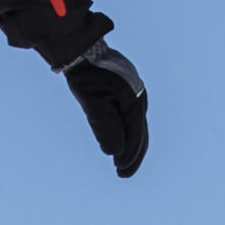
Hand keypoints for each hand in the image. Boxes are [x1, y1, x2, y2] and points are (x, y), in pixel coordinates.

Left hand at [62, 43, 152, 176]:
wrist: (84, 50)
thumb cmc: (87, 75)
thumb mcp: (92, 102)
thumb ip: (104, 127)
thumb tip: (114, 153)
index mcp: (134, 101)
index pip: (135, 136)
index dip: (128, 156)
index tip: (120, 171)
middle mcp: (139, 99)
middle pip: (141, 134)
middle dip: (133, 156)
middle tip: (123, 174)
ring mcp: (135, 95)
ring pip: (137, 128)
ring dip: (132, 147)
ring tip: (122, 163)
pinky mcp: (128, 93)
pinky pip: (132, 120)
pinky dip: (129, 134)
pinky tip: (120, 142)